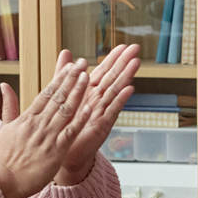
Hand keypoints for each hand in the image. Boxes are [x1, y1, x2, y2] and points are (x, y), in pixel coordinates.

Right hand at [0, 59, 90, 197]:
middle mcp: (38, 124)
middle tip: (82, 63)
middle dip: (71, 79)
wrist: (4, 182)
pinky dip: (80, 120)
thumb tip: (4, 84)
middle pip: (57, 97)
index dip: (60, 78)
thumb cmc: (5, 157)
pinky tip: (90, 107)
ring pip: (65, 111)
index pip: (46, 93)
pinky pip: (70, 132)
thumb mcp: (4, 128)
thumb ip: (9, 105)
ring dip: (77, 93)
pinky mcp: (55, 151)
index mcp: (27, 118)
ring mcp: (47, 137)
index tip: (70, 66)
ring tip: (88, 78)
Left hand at [50, 44, 140, 186]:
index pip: (103, 71)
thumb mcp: (61, 93)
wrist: (62, 152)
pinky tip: (129, 89)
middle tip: (136, 49)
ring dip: (126, 76)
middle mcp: (98, 100)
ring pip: (115, 91)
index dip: (113, 58)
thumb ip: (63, 73)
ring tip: (136, 63)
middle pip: (113, 77)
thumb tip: (66, 53)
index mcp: (88, 91)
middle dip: (124, 62)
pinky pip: (112, 110)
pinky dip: (120, 100)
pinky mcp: (101, 125)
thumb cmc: (64, 125)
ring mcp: (102, 112)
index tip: (123, 46)